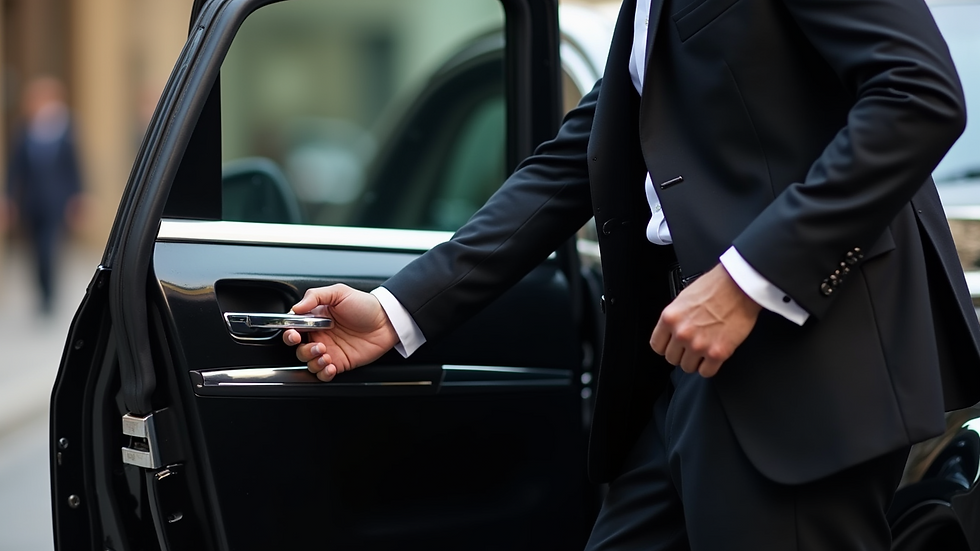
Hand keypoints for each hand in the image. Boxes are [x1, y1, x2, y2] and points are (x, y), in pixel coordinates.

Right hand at [282, 284, 398, 380]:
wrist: (387, 321)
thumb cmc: (365, 305)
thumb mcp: (339, 292)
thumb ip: (315, 296)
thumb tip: (296, 307)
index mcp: (316, 319)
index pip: (294, 329)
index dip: (290, 334)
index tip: (295, 335)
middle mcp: (320, 336)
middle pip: (298, 349)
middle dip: (303, 350)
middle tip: (317, 345)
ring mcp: (330, 350)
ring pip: (309, 362)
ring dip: (313, 361)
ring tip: (326, 355)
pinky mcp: (340, 363)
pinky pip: (324, 373)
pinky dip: (323, 373)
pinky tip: (330, 366)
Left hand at [650, 264, 761, 377]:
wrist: (740, 287)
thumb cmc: (716, 287)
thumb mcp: (684, 298)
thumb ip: (676, 318)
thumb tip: (673, 330)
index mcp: (670, 318)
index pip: (657, 345)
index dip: (666, 347)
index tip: (673, 346)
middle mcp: (681, 333)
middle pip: (672, 359)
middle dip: (682, 354)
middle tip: (692, 347)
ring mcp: (699, 345)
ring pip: (688, 368)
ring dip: (695, 361)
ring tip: (704, 351)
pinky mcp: (717, 353)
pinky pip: (706, 372)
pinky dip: (709, 368)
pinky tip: (713, 358)